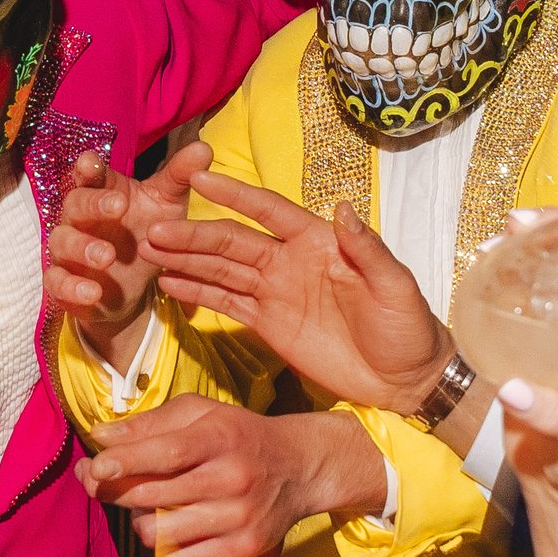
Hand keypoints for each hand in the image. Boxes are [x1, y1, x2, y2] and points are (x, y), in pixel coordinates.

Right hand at [46, 141, 208, 346]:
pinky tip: (93, 292)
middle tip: (118, 206)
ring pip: (63, 241)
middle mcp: (79, 217)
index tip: (90, 162)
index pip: (89, 174)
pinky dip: (72, 286)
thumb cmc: (147, 233)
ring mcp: (68, 249)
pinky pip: (58, 281)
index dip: (88, 167)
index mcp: (102, 192)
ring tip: (108, 256)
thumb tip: (203, 148)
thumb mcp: (166, 205)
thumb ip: (179, 177)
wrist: (134, 286)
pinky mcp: (64, 280)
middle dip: (94, 204)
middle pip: (75, 203)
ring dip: (83, 247)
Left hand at [82, 400, 383, 556]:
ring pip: (163, 532)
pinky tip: (174, 530)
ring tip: (152, 507)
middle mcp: (233, 477)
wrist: (300, 467)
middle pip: (156, 495)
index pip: (165, 452)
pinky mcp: (247, 547)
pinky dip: (169, 549)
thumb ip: (150, 422)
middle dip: (116, 491)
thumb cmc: (239, 435)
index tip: (94, 467)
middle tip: (100, 482)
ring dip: (142, 521)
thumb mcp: (201, 413)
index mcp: (221, 437)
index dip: (125, 462)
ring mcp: (241, 516)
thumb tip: (102, 436)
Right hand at [144, 172, 448, 413]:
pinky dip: (198, 293)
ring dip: (187, 259)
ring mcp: (276, 292)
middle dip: (194, 235)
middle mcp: (290, 260)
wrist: (405, 380)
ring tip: (150, 251)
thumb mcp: (395, 286)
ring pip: (223, 269)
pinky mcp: (268, 324)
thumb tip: (343, 207)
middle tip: (155, 231)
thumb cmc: (407, 328)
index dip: (236, 194)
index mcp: (319, 242)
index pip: (270, 211)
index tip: (201, 176)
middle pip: (234, 241)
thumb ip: (367, 249)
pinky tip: (169, 284)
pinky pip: (227, 303)